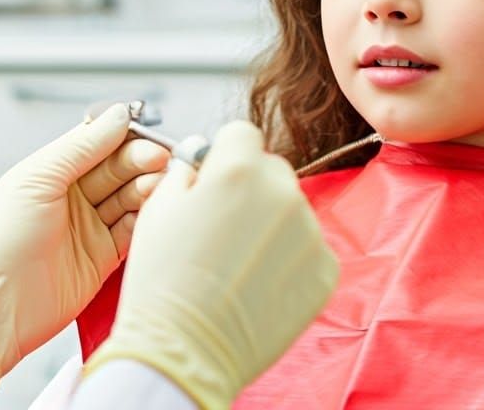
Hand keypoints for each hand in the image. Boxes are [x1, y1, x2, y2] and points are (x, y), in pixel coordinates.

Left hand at [0, 104, 169, 394]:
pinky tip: (158, 210)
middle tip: (163, 159)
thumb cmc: (1, 243)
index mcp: (53, 172)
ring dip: (148, 188)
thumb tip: (118, 115)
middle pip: (119, 168)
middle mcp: (73, 197)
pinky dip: (148, 219)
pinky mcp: (104, 258)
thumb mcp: (38, 180)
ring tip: (161, 183)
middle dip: (142, 161)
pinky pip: (134, 231)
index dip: (125, 137)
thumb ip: (81, 147)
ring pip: (130, 197)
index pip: (98, 142)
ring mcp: (90, 227)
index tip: (148, 135)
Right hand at [85, 121, 338, 409]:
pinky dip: (289, 260)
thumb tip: (201, 160)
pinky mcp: (325, 270)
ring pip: (291, 210)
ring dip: (271, 225)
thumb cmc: (164, 282)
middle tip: (222, 228)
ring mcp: (310, 233)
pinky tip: (258, 283)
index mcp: (238, 168)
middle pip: (271, 170)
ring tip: (237, 263)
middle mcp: (282, 192)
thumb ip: (187, 172)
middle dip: (250, 189)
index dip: (224, 157)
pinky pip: (309, 248)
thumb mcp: (158, 208)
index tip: (213, 182)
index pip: (242, 134)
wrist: (186, 351)